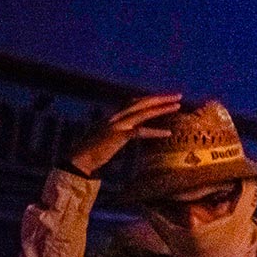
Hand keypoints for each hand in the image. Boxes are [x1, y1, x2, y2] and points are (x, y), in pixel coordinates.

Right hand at [69, 93, 183, 177]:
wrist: (78, 160)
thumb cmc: (92, 151)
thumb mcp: (107, 136)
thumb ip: (120, 130)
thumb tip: (133, 130)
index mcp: (112, 116)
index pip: (134, 102)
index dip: (150, 99)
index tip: (164, 97)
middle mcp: (115, 117)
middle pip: (142, 102)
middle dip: (160, 98)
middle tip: (178, 95)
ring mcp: (116, 125)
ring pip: (143, 113)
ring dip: (162, 109)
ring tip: (177, 106)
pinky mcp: (118, 136)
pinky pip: (141, 131)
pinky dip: (155, 132)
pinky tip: (168, 133)